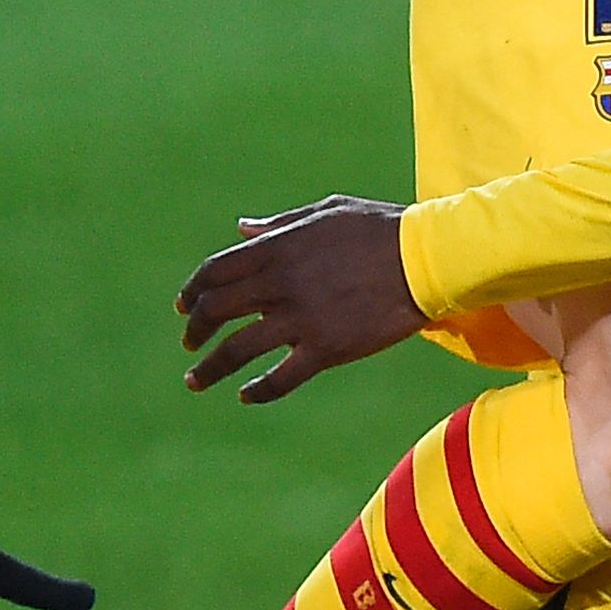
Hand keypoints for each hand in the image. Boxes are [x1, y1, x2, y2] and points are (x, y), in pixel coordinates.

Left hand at [177, 195, 427, 404]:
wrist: (426, 258)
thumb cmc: (378, 229)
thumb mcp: (323, 213)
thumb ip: (277, 225)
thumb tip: (242, 228)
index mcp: (276, 248)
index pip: (215, 271)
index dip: (193, 290)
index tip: (184, 306)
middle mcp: (279, 283)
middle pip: (217, 310)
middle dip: (195, 329)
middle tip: (189, 343)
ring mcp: (301, 318)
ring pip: (237, 349)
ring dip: (210, 367)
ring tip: (195, 381)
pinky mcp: (326, 348)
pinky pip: (281, 377)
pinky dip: (258, 390)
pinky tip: (246, 395)